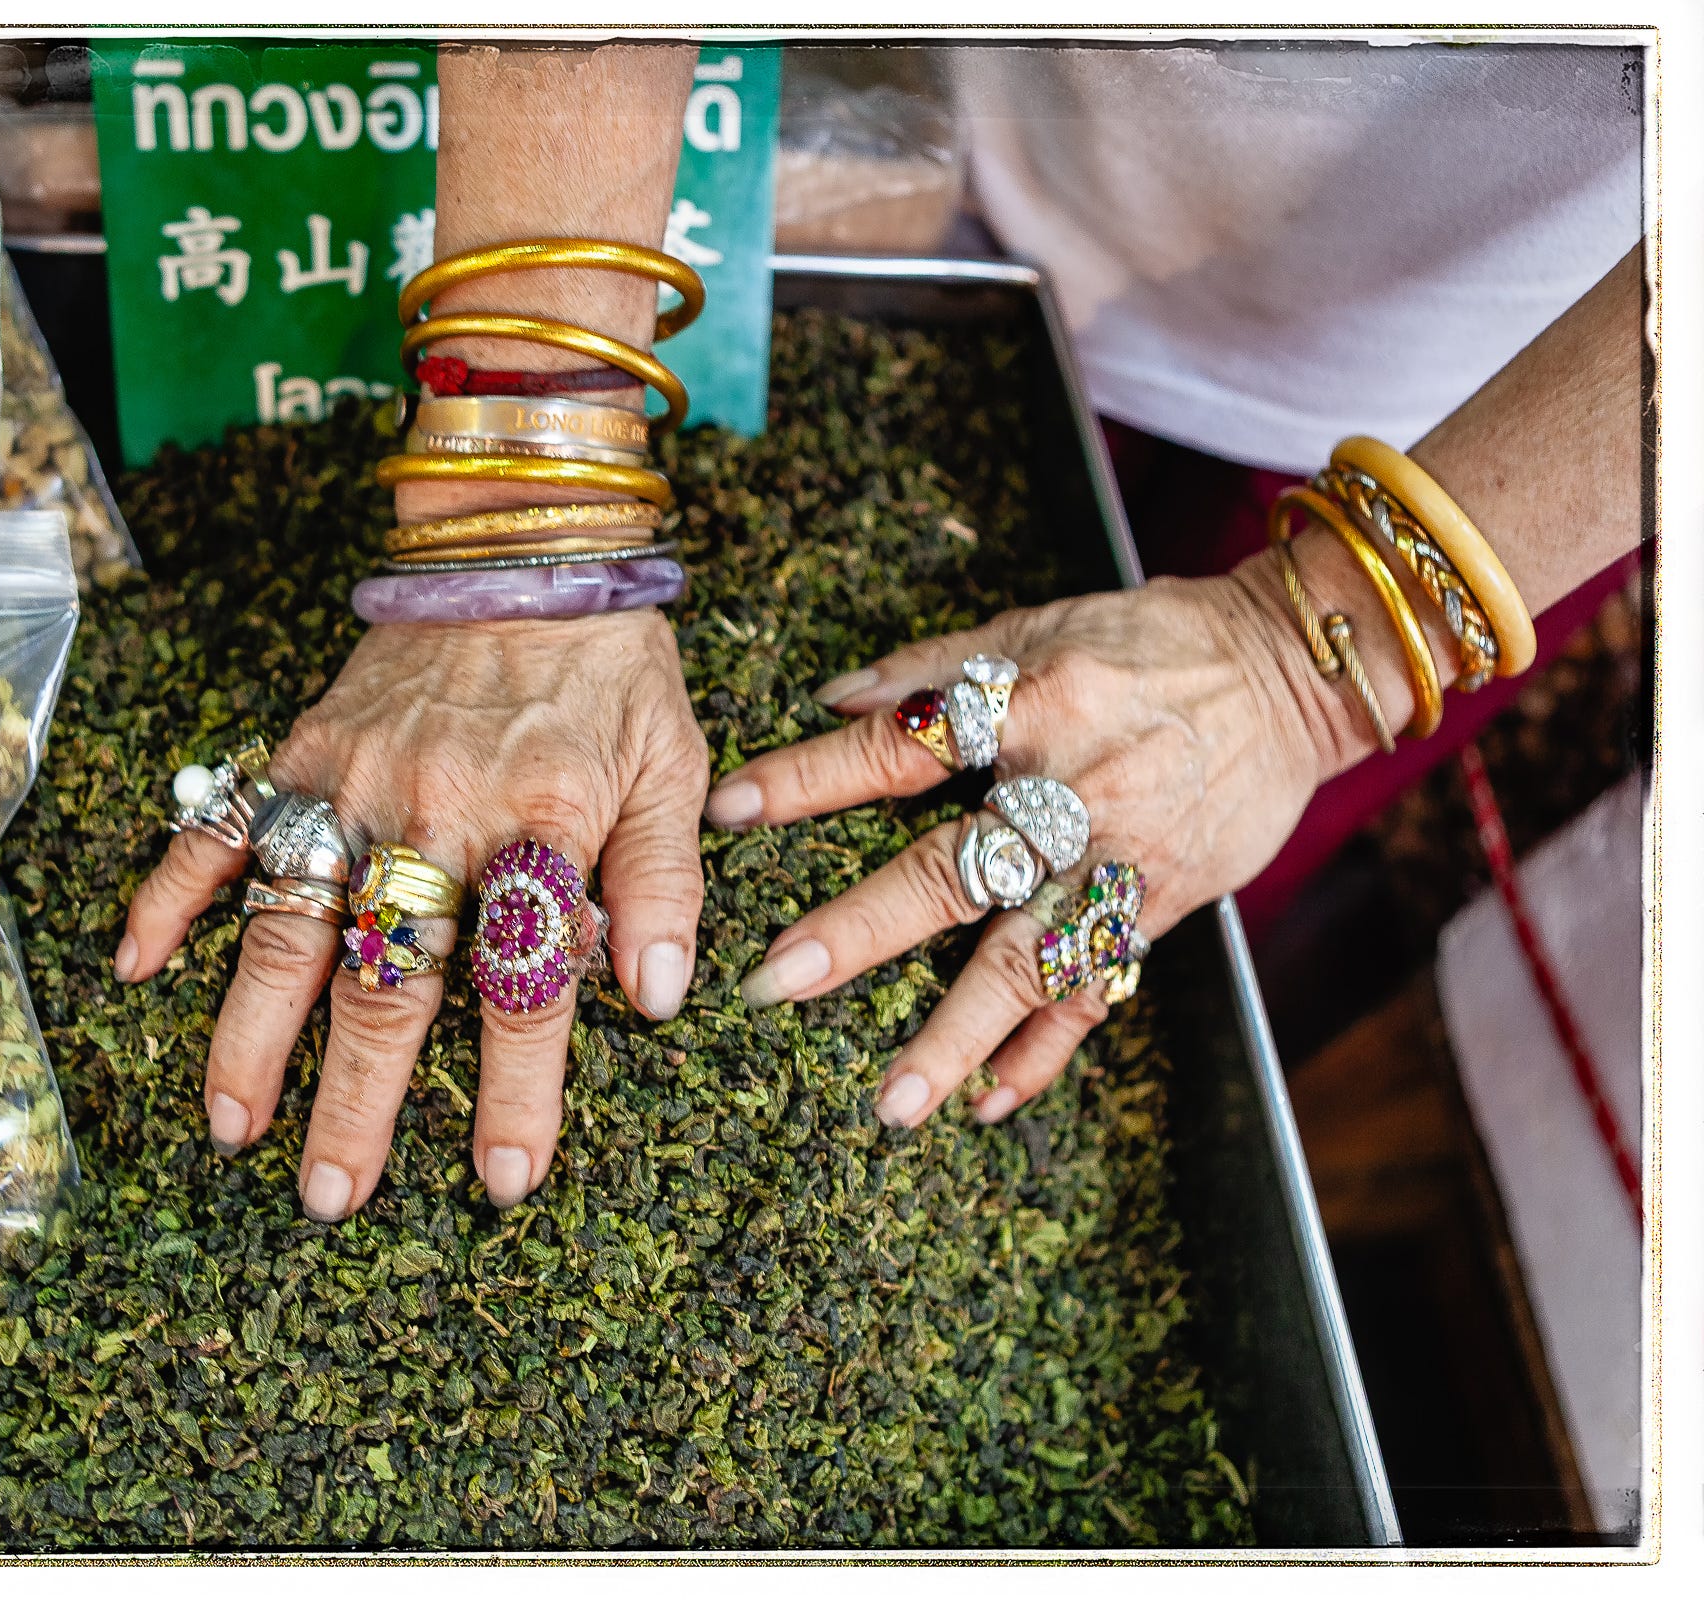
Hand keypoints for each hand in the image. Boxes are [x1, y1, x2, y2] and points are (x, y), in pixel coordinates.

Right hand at [117, 611, 709, 1219]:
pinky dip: (170, 891)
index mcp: (542, 823)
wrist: (527, 543)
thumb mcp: (674, 764)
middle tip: (328, 1196)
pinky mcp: (303, 747)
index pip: (526, 980)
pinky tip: (132, 966)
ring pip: (293, 923)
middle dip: (356, 1099)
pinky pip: (224, 824)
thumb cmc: (610, 668)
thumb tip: (656, 998)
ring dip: (253, 1031)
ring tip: (230, 1124)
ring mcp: (356, 780)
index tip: (500, 1178)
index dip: (516, 1087)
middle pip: (391, 978)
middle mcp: (438, 812)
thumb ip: (665, 881)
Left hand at [703, 554, 1371, 1129]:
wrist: (1294, 673)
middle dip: (863, 930)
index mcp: (1032, 703)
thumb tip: (828, 699)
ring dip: (959, 1036)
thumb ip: (933, 666)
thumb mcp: (1038, 622)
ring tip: (894, 1104)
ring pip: (1030, 960)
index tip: (730, 811)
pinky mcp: (1165, 905)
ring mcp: (1124, 860)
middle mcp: (1075, 789)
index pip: (902, 745)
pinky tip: (989, 1104)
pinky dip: (1046, 1053)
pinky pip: (1099, 991)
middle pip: (956, 870)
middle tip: (778, 981)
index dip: (813, 776)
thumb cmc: (1152, 640)